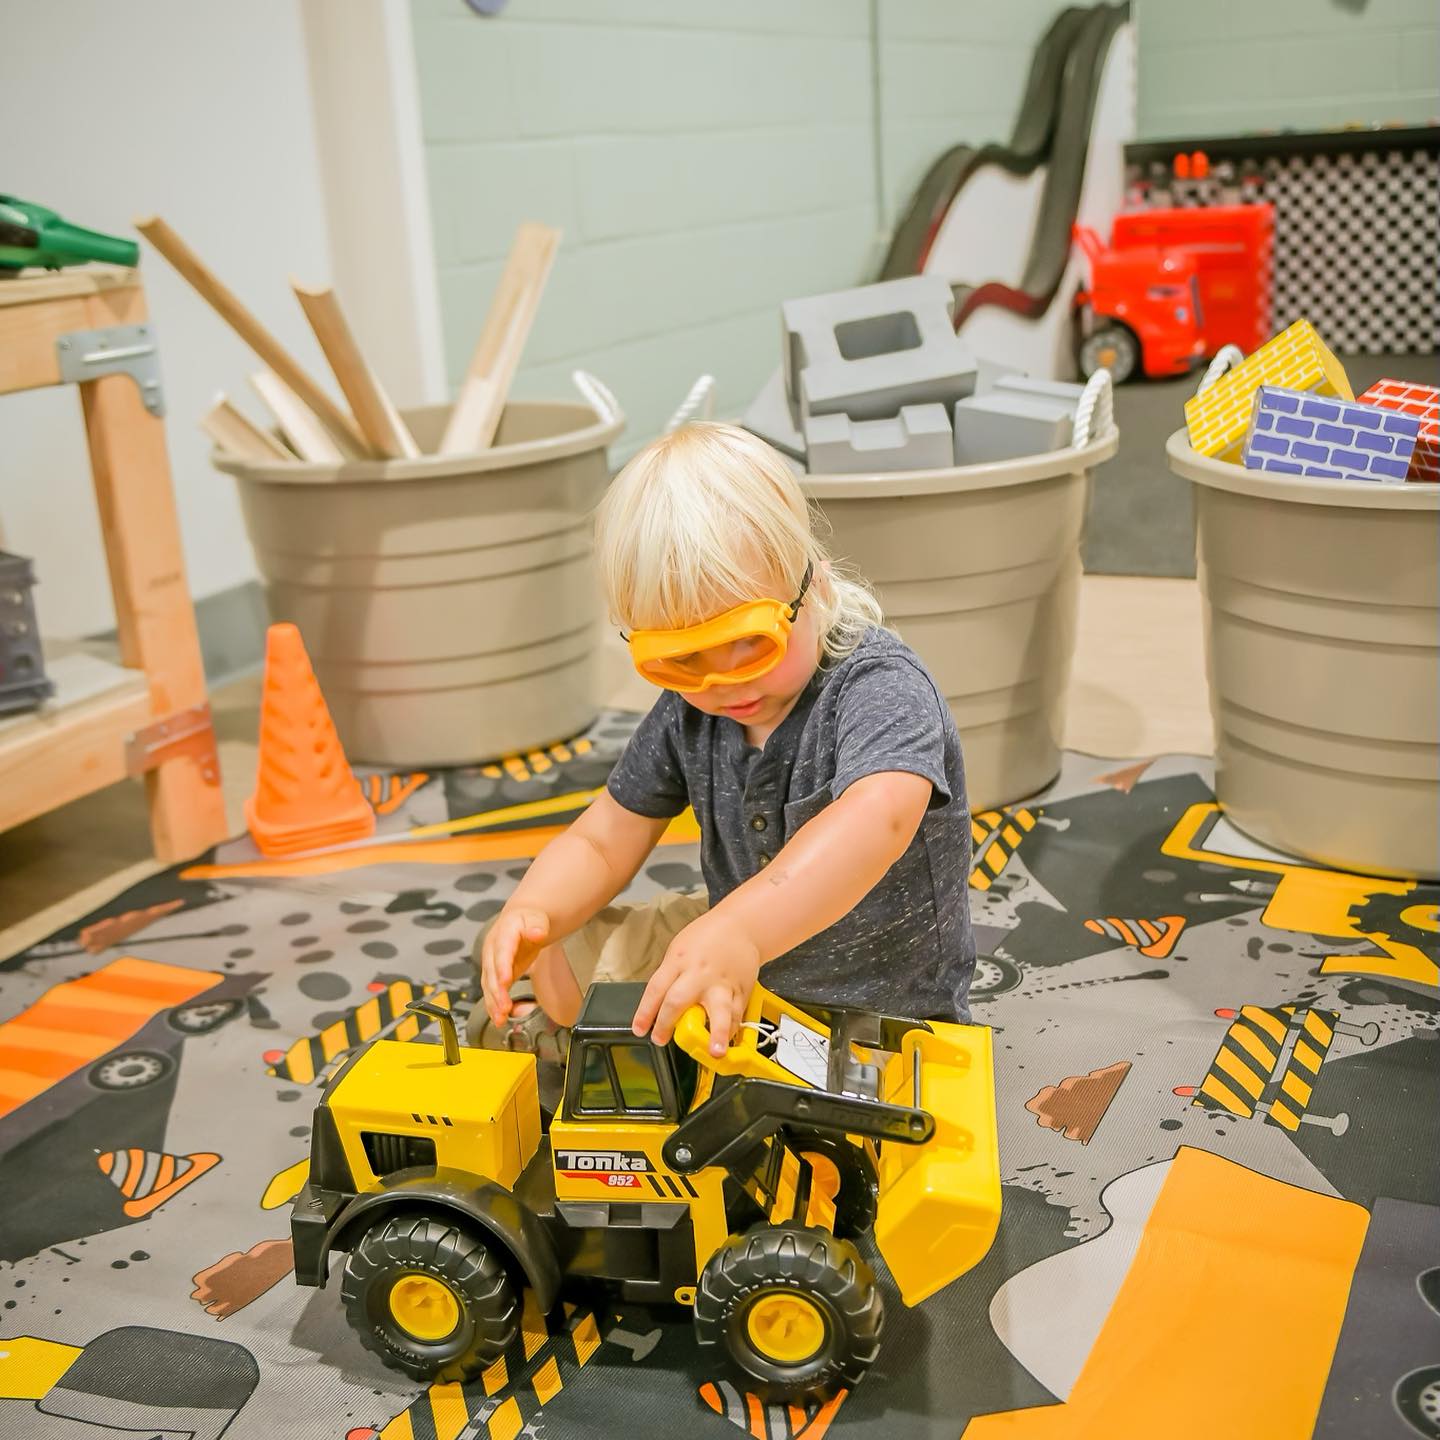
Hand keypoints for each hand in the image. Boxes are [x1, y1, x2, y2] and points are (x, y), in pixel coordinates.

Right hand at [480, 907, 551, 1025]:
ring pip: (488, 983)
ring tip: (500, 1018)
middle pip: (492, 971)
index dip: (502, 966)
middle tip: (503, 1007)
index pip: (502, 950)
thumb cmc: (529, 919)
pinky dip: (493, 1004)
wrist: (520, 920)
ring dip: (493, 1002)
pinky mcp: (494, 973)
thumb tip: (537, 932)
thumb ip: (537, 926)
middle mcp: (493, 947)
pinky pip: (491, 990)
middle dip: (496, 991)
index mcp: (504, 932)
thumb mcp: (536, 918)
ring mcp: (491, 960)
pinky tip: (497, 1017)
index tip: (505, 981)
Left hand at [632, 909, 761, 1055]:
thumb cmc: (707, 937)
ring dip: (717, 1032)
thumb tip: (658, 1006)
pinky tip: (725, 1042)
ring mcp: (722, 983)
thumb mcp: (679, 949)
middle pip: (679, 1000)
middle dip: (667, 1022)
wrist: (741, 926)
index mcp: (679, 961)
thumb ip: (670, 977)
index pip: (656, 989)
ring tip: (715, 1051)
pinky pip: (737, 1014)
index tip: (640, 1029)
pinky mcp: (741, 990)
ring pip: (720, 1010)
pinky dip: (731, 1030)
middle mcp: (700, 973)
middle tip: (660, 1039)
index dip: (645, 1012)